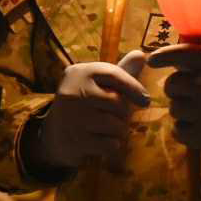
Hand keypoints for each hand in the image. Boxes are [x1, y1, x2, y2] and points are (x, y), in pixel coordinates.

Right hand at [31, 52, 150, 171]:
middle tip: (117, 117)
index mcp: (80, 73)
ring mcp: (72, 117)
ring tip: (108, 129)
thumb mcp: (97, 84)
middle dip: (124, 114)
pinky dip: (112, 146)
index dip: (134, 87)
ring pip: (116, 126)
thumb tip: (141, 54)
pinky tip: (101, 142)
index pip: (113, 74)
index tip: (145, 100)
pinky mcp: (76, 140)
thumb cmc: (83, 104)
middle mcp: (73, 91)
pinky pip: (110, 144)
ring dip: (119, 131)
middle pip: (118, 102)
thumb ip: (119, 72)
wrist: (54, 134)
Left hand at [147, 44, 200, 161]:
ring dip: (184, 113)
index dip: (164, 56)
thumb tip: (172, 59)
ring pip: (174, 108)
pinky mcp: (199, 135)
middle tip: (196, 98)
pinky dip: (187, 132)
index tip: (152, 61)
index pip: (181, 53)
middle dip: (178, 91)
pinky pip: (177, 130)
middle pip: (172, 85)